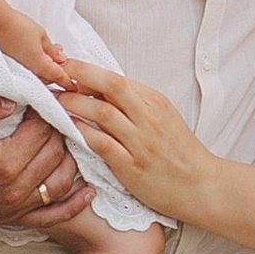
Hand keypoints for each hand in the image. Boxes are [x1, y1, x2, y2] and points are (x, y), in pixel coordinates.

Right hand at [0, 14, 67, 89]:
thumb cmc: (19, 27)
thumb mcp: (42, 36)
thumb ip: (52, 50)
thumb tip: (61, 58)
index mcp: (41, 65)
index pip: (58, 77)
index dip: (68, 82)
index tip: (74, 86)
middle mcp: (30, 72)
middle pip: (49, 78)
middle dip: (58, 72)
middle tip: (64, 62)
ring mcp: (21, 70)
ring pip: (39, 74)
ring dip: (48, 67)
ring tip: (53, 52)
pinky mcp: (13, 65)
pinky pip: (30, 70)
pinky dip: (38, 64)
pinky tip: (40, 53)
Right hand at [0, 91, 93, 230]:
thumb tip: (15, 97)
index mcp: (0, 163)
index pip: (43, 131)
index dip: (50, 110)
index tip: (51, 95)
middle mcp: (11, 190)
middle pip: (55, 153)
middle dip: (62, 129)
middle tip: (64, 111)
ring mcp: (13, 208)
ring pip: (60, 182)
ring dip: (71, 158)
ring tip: (70, 136)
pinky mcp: (11, 219)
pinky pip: (51, 216)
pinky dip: (74, 205)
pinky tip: (89, 192)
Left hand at [60, 62, 214, 223]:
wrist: (200, 186)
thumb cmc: (178, 152)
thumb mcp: (163, 118)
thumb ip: (136, 103)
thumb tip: (99, 87)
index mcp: (155, 102)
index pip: (116, 78)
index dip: (87, 70)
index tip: (67, 67)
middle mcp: (149, 117)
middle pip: (110, 86)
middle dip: (79, 75)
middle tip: (54, 75)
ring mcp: (141, 142)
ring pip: (102, 112)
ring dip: (74, 104)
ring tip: (55, 101)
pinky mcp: (132, 167)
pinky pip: (102, 144)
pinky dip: (83, 133)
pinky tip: (69, 129)